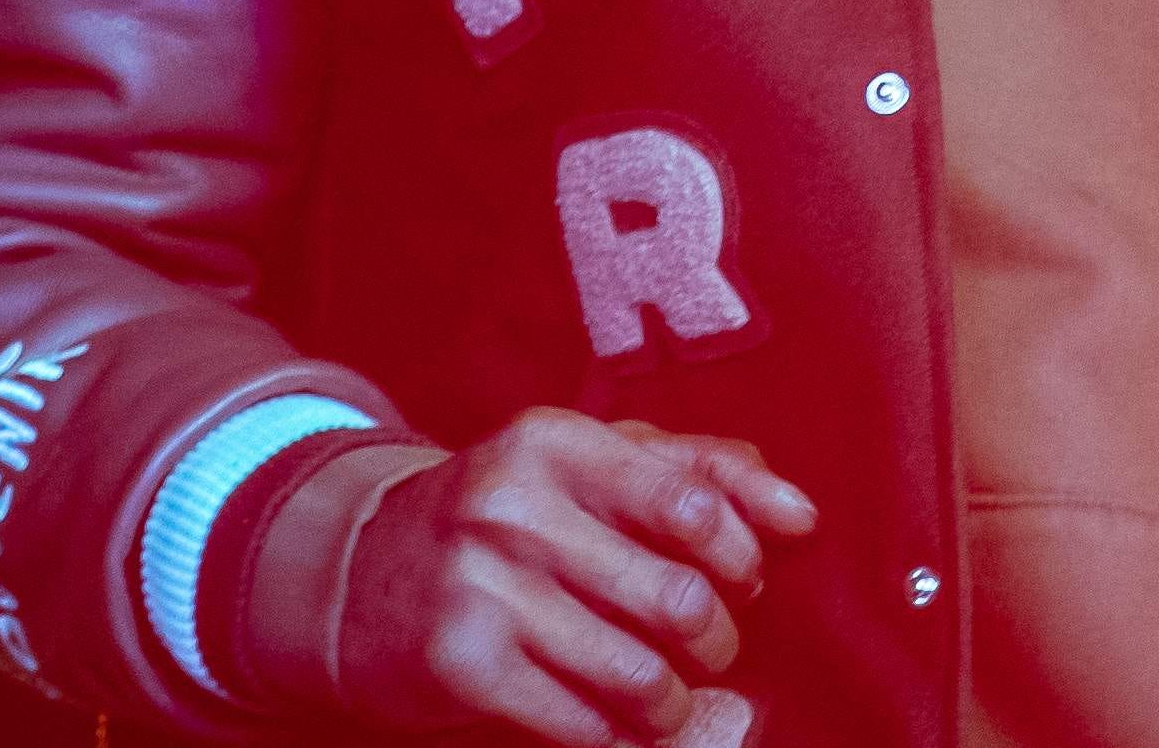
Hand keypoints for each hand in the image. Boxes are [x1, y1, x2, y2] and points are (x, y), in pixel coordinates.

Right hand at [315, 407, 817, 740]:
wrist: (358, 573)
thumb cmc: (510, 515)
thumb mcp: (590, 463)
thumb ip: (698, 470)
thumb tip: (800, 512)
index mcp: (555, 441)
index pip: (694, 504)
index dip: (743, 556)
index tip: (746, 579)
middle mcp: (514, 506)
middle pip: (678, 598)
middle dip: (717, 641)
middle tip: (708, 646)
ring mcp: (482, 587)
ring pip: (640, 674)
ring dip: (674, 703)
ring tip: (666, 694)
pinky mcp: (462, 664)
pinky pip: (584, 724)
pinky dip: (616, 735)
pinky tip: (608, 718)